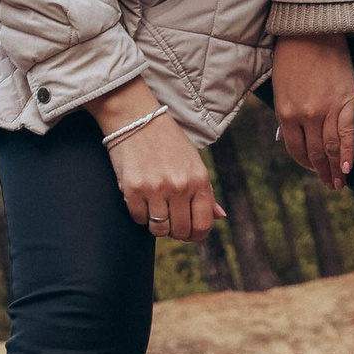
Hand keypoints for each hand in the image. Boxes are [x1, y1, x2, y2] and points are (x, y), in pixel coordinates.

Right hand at [90, 77, 221, 241]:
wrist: (136, 118)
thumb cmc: (167, 141)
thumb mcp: (194, 162)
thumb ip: (206, 192)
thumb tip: (220, 216)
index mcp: (199, 179)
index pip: (204, 224)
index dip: (197, 235)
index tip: (189, 234)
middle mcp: (180, 186)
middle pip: (181, 231)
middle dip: (176, 232)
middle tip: (169, 223)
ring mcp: (156, 189)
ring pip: (159, 229)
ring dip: (157, 225)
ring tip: (154, 211)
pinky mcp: (133, 189)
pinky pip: (139, 218)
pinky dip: (140, 215)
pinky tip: (141, 200)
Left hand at [272, 35, 353, 190]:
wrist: (312, 31)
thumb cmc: (292, 56)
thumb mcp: (281, 87)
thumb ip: (286, 113)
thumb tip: (287, 137)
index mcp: (286, 111)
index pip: (296, 148)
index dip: (305, 163)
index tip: (312, 170)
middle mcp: (306, 115)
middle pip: (315, 152)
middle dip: (322, 171)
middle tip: (329, 185)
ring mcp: (326, 109)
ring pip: (331, 147)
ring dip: (335, 168)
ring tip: (339, 183)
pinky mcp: (345, 101)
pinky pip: (348, 133)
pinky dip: (348, 152)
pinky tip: (348, 168)